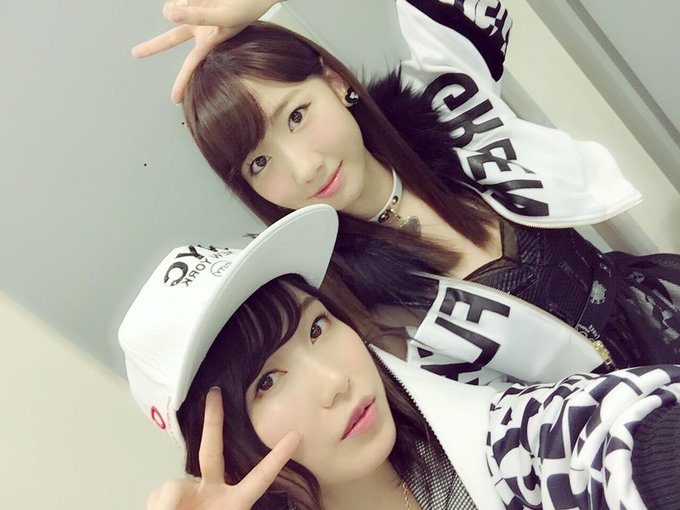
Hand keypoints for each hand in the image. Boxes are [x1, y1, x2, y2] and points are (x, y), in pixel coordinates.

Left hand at [133, 0, 281, 102]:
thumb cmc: (246, 7)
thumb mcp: (223, 17)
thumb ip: (197, 16)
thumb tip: (170, 14)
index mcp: (210, 41)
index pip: (191, 64)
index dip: (182, 82)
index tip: (175, 99)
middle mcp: (200, 29)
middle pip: (171, 39)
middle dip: (153, 46)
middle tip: (136, 53)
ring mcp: (194, 13)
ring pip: (172, 10)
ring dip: (183, 8)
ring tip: (205, 3)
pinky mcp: (193, 0)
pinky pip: (180, 0)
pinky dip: (185, 1)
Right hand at [147, 388, 300, 509]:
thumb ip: (185, 504)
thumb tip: (171, 496)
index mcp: (234, 504)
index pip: (260, 477)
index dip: (278, 457)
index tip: (296, 436)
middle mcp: (212, 491)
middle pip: (213, 450)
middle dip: (213, 421)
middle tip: (216, 394)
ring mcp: (189, 493)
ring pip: (172, 486)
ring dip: (167, 505)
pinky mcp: (166, 498)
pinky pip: (158, 496)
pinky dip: (157, 507)